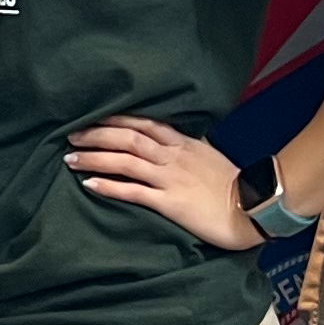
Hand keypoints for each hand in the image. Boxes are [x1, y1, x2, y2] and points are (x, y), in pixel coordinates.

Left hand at [65, 118, 261, 251]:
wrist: (253, 208)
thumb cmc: (232, 184)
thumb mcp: (209, 155)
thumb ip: (189, 146)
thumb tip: (175, 137)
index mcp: (183, 144)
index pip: (144, 123)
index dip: (115, 118)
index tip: (92, 116)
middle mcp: (173, 156)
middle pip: (128, 137)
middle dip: (97, 134)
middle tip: (70, 135)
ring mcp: (170, 178)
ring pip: (126, 161)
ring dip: (95, 158)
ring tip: (70, 159)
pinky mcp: (169, 202)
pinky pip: (133, 192)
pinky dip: (109, 186)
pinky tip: (89, 185)